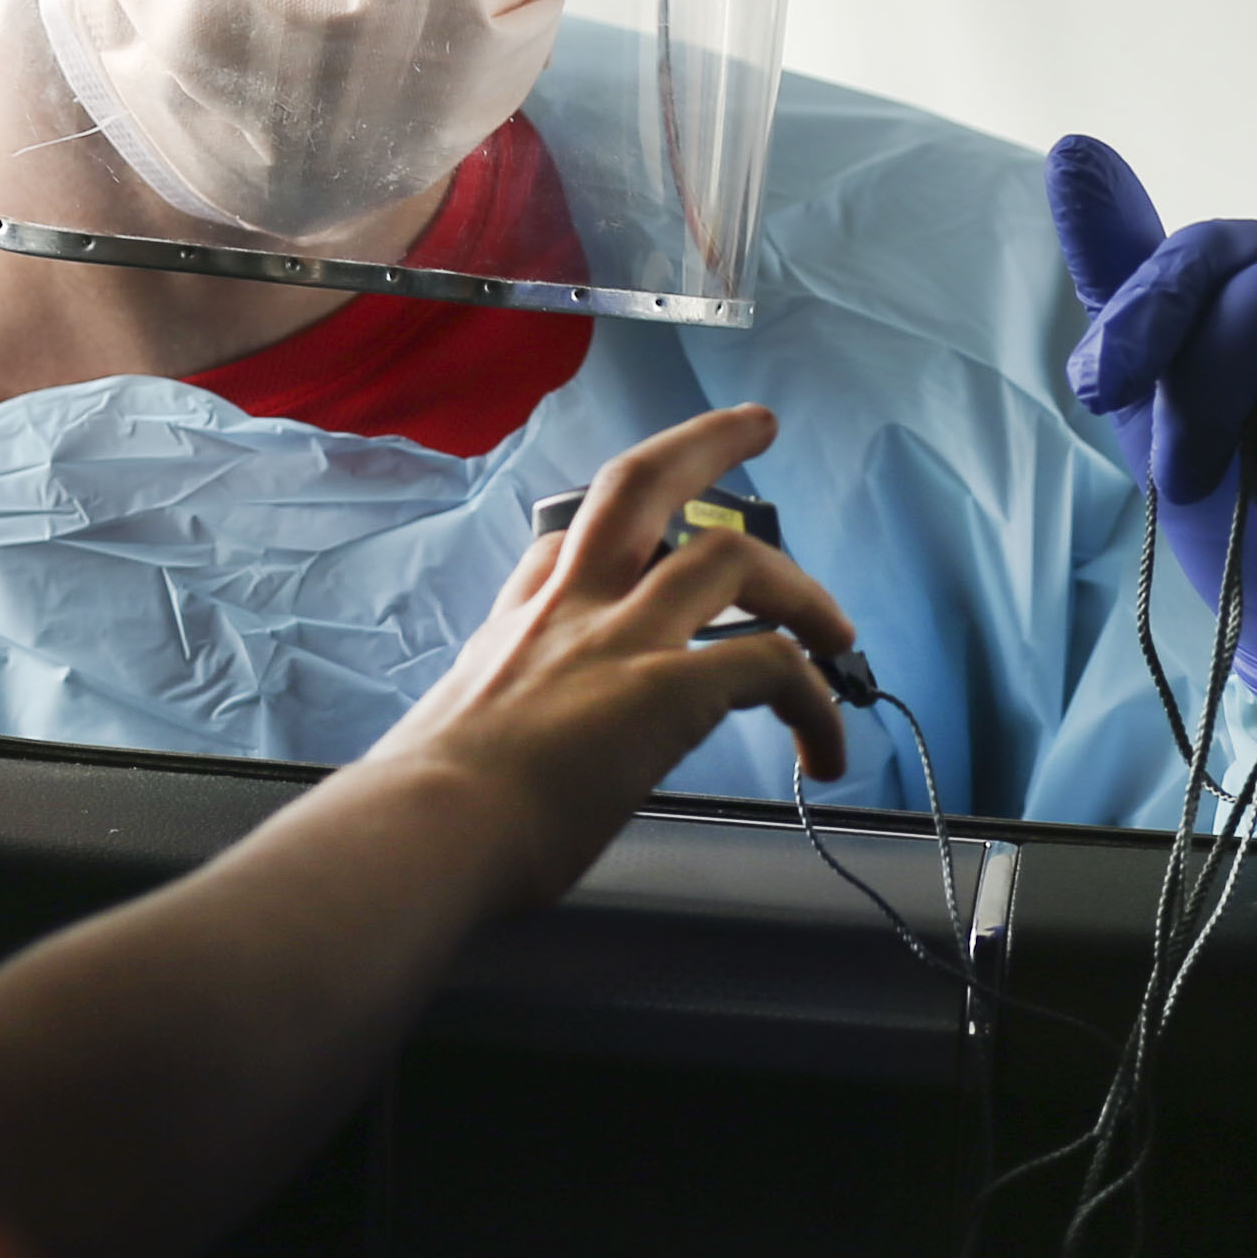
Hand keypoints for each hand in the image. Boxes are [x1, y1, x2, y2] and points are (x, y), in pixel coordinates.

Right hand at [372, 405, 854, 910]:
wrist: (428, 830)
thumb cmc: (421, 812)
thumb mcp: (442, 742)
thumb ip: (485, 736)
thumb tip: (487, 780)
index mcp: (513, 629)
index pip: (562, 547)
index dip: (611, 539)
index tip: (637, 557)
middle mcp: (568, 612)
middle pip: (638, 484)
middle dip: (705, 443)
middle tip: (755, 427)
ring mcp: (620, 639)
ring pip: (729, 558)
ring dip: (799, 590)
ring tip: (836, 634)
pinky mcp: (668, 686)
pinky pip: (775, 667)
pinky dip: (817, 705)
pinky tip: (826, 751)